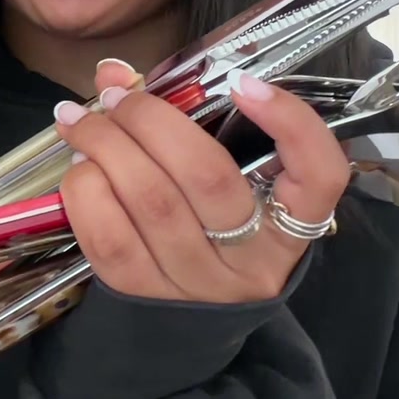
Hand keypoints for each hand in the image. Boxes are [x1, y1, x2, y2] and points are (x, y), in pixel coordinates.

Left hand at [53, 59, 351, 303]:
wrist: (185, 325)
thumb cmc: (209, 229)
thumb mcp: (222, 180)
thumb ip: (183, 120)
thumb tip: (112, 72)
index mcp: (288, 227)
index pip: (319, 176)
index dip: (290, 123)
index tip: (245, 84)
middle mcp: (250, 260)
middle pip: (206, 176)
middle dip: (150, 119)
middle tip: (118, 95)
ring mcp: (195, 283)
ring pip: (151, 200)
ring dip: (105, 145)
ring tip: (81, 122)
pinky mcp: (142, 296)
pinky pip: (109, 237)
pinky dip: (86, 188)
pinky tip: (80, 166)